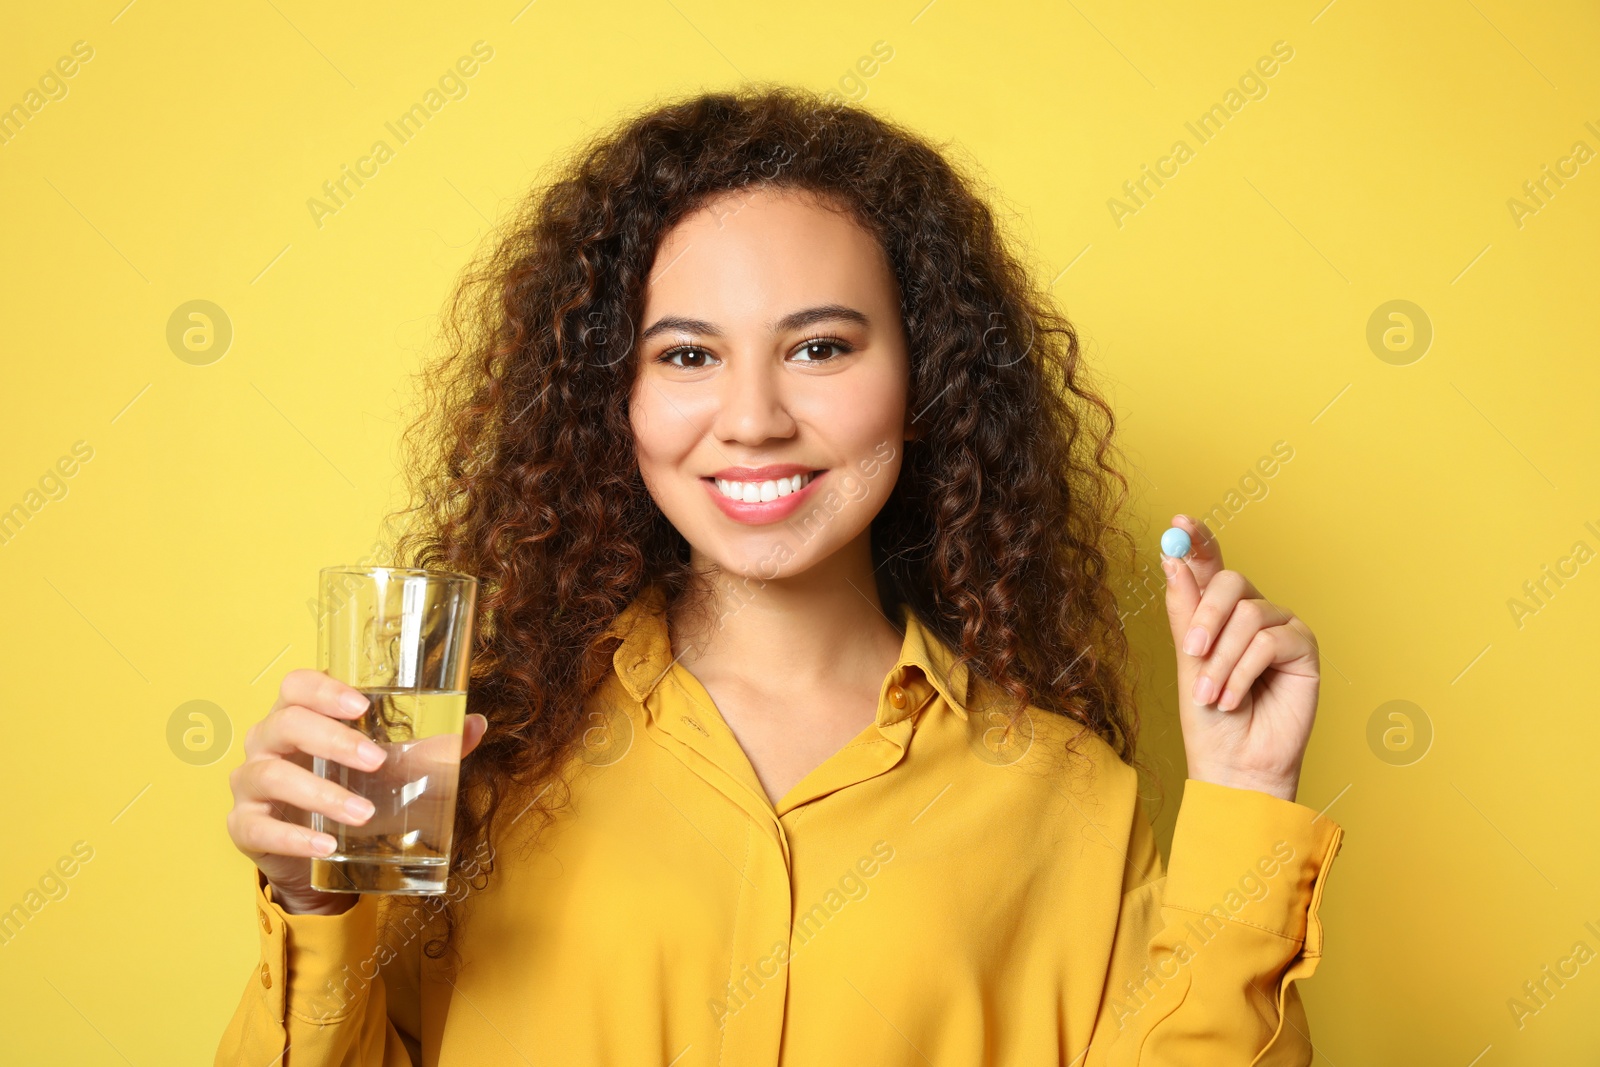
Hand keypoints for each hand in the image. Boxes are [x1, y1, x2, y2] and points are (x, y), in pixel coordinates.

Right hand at [225, 669, 488, 914]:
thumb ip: (431, 748)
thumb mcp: (392, 771)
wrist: (322, 856)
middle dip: (332, 739)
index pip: (296, 685)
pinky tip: (325, 845)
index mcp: (298, 716)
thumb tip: (475, 724)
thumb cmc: (353, 794)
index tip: (362, 706)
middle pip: (285, 723)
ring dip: (321, 793)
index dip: (323, 689)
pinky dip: (294, 837)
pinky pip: (258, 827)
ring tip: (363, 813)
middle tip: (377, 761)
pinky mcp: (245, 827)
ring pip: (271, 774)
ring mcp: (250, 785)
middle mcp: (267, 743)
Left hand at [1161, 515, 1318, 802]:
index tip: (1179, 522)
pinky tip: (1235, 698)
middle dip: (1206, 616)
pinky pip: (1269, 641)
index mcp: (1218, 613)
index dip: (1198, 541)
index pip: (1210, 566)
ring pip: (1249, 615)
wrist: (1233, 765)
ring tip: (1212, 695)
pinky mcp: (1303, 650)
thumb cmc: (1208, 720)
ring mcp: (1280, 629)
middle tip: (1192, 650)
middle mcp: (1252, 614)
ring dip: (1222, 660)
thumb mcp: (1187, 661)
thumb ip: (1185, 610)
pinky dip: (1243, 672)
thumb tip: (1172, 559)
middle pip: (1231, 582)